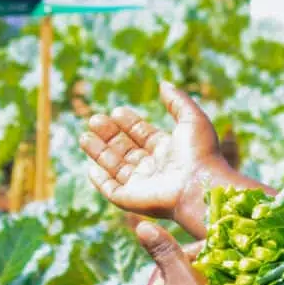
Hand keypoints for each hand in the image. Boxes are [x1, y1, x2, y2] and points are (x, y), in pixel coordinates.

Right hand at [83, 83, 223, 225]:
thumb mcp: (192, 119)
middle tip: (94, 120)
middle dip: (110, 135)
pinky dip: (100, 181)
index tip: (116, 111)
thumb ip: (177, 101)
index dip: (130, 124)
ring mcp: (143, 185)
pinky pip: (111, 190)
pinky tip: (90, 168)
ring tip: (83, 136)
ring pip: (115, 168)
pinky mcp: (132, 200)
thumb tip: (163, 83)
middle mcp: (155, 168)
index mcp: (169, 150)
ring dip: (99, 153)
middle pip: (126, 150)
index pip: (144, 136)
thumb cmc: (200, 153)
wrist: (200, 187)